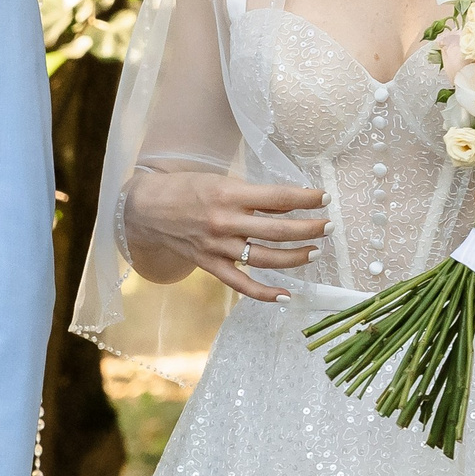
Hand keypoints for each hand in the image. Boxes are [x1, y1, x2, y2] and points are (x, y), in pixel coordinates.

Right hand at [121, 170, 328, 302]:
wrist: (146, 209)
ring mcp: (217, 247)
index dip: (306, 199)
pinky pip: (241, 284)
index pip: (278, 197)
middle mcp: (224, 221)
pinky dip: (265, 293)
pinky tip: (287, 294)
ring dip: (296, 257)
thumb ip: (252, 193)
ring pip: (265, 258)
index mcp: (228, 194)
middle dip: (310, 229)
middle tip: (328, 227)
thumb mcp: (220, 181)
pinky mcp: (210, 265)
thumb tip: (290, 201)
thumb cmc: (186, 188)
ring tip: (315, 252)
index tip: (325, 198)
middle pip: (278, 230)